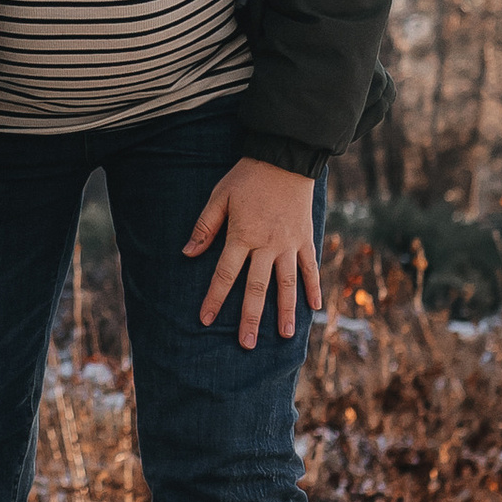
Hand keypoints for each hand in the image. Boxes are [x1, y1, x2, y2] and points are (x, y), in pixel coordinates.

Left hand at [185, 158, 321, 348]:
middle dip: (251, 317)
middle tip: (247, 344)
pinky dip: (313, 288)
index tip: (205, 319)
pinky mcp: (305, 238)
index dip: (214, 298)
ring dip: (285, 311)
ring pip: (287, 283)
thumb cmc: (247, 176)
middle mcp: (267, 244)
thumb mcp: (219, 196)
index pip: (226, 274)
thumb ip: (205, 227)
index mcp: (242, 235)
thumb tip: (187, 253)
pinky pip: (310, 267)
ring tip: (284, 335)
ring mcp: (289, 243)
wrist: (285, 157)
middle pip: (257, 287)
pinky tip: (314, 309)